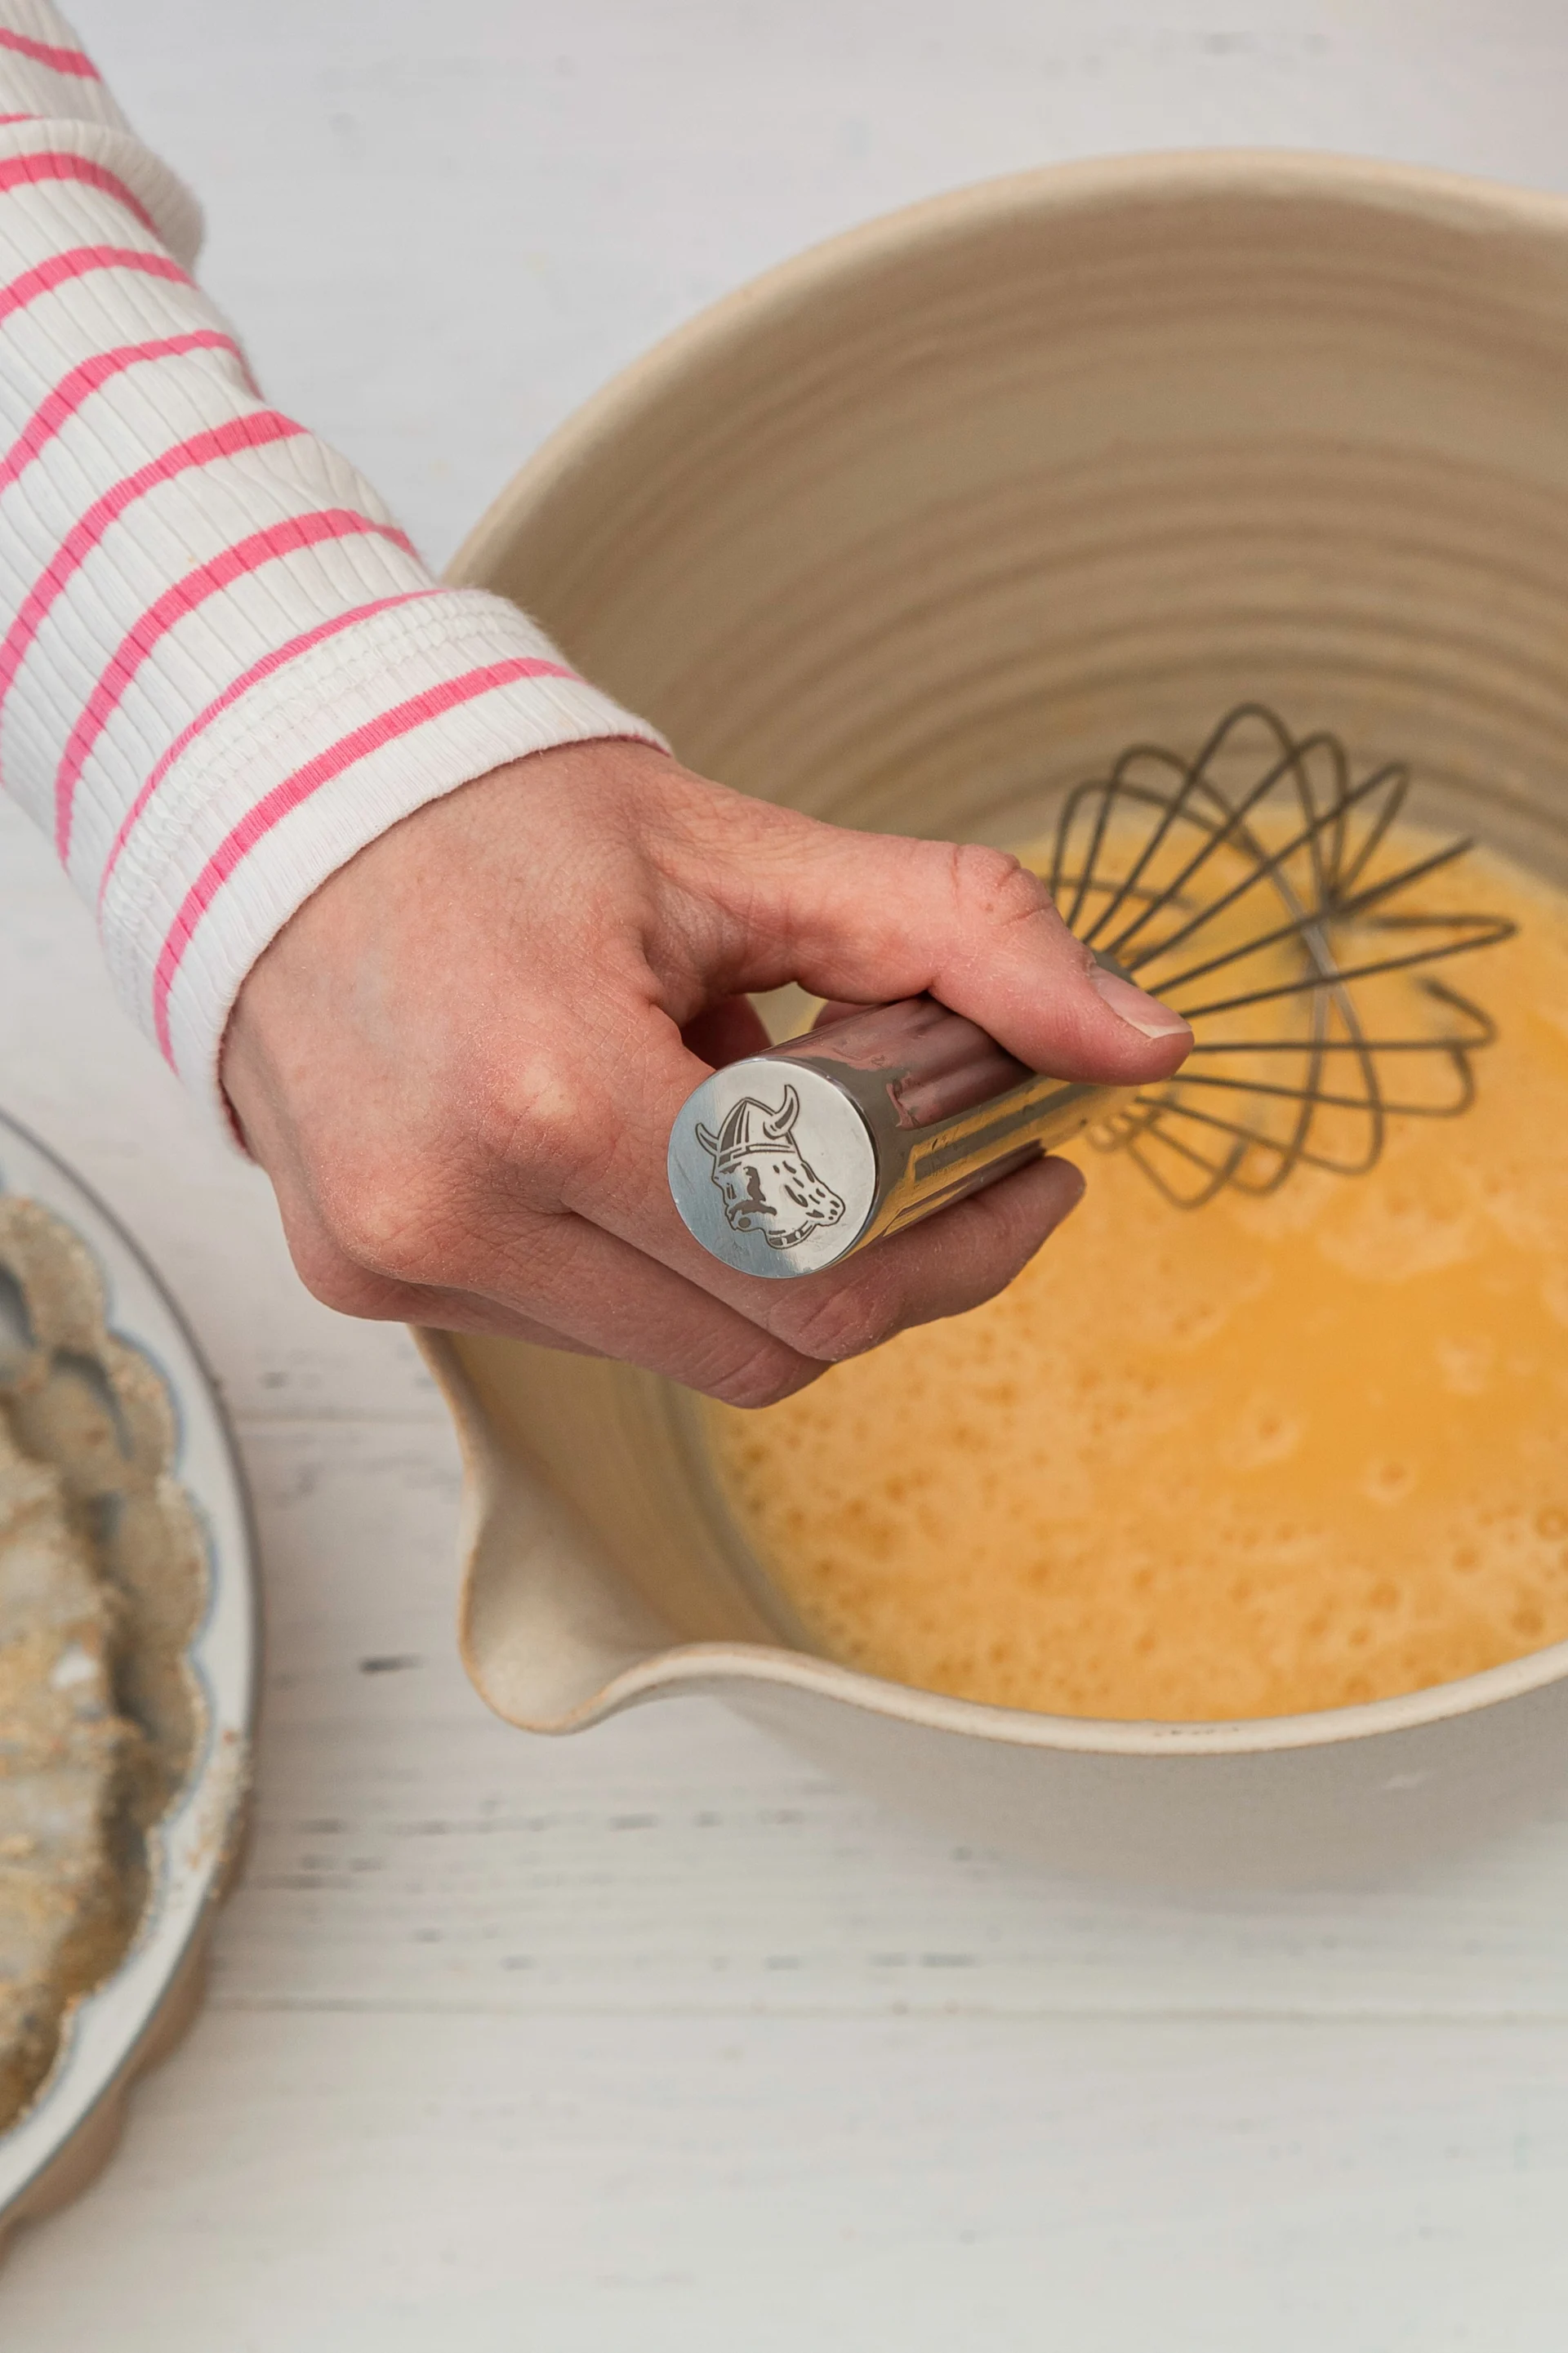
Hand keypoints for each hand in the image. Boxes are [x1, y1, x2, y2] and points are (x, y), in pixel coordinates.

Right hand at [221, 741, 1190, 1405]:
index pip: (826, 1268)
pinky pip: (579, 1323)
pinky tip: (620, 1134)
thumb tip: (1146, 1044)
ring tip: (714, 1096)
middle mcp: (454, 1206)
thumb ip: (964, 936)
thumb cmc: (496, 811)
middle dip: (875, 1254)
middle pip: (766, 1340)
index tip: (1032, 1175)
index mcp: (554, 1092)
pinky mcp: (363, 1277)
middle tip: (913, 1143)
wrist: (271, 796)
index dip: (964, 1245)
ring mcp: (397, 1257)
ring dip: (750, 1250)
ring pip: (678, 1349)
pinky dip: (646, 1251)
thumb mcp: (746, 851)